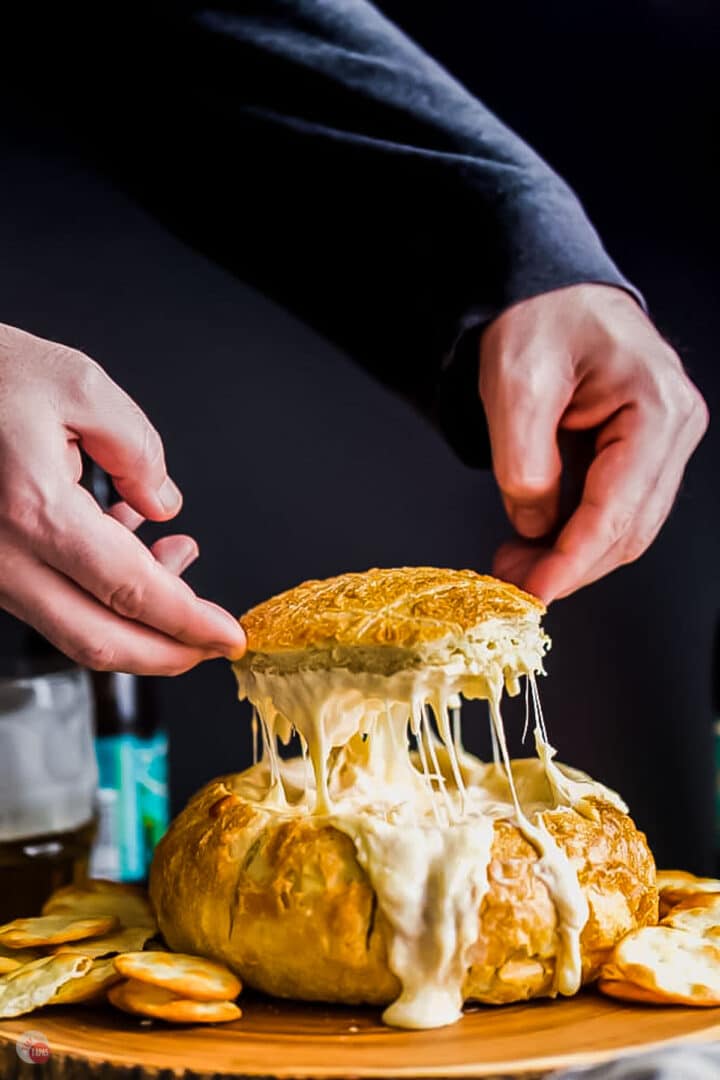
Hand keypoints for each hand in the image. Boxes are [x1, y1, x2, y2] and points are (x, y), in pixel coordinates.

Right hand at [0, 324, 245, 672]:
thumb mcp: (79, 384)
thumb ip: (138, 449)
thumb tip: (163, 505)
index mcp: (35, 510)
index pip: (131, 591)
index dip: (188, 623)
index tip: (228, 637)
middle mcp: (6, 556)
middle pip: (99, 640)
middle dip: (168, 653)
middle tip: (212, 644)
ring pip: (74, 628)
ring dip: (138, 620)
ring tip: (181, 562)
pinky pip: (51, 600)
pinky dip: (102, 594)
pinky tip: (135, 548)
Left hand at [479, 284, 707, 601]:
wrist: (547, 291)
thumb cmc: (539, 319)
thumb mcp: (516, 384)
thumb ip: (524, 462)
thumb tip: (535, 526)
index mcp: (656, 407)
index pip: (618, 509)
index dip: (573, 560)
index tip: (534, 591)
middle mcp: (674, 427)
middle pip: (629, 529)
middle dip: (570, 565)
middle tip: (511, 581)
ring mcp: (664, 441)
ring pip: (625, 526)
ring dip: (572, 555)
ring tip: (516, 563)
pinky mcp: (642, 451)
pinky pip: (614, 507)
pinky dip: (576, 532)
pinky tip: (537, 540)